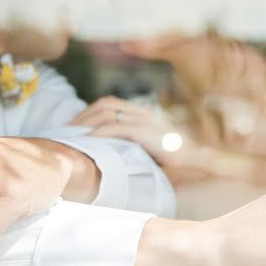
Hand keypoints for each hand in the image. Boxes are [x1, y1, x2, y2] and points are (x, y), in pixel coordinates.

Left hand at [71, 97, 210, 182]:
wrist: (199, 161)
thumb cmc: (177, 161)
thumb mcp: (149, 150)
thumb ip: (131, 145)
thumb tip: (108, 153)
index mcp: (143, 114)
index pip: (109, 104)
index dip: (87, 113)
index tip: (73, 128)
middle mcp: (144, 113)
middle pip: (105, 105)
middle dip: (83, 116)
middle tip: (66, 132)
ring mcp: (148, 121)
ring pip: (109, 113)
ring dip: (88, 123)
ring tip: (74, 136)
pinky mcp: (149, 133)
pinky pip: (120, 127)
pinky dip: (102, 132)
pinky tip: (91, 139)